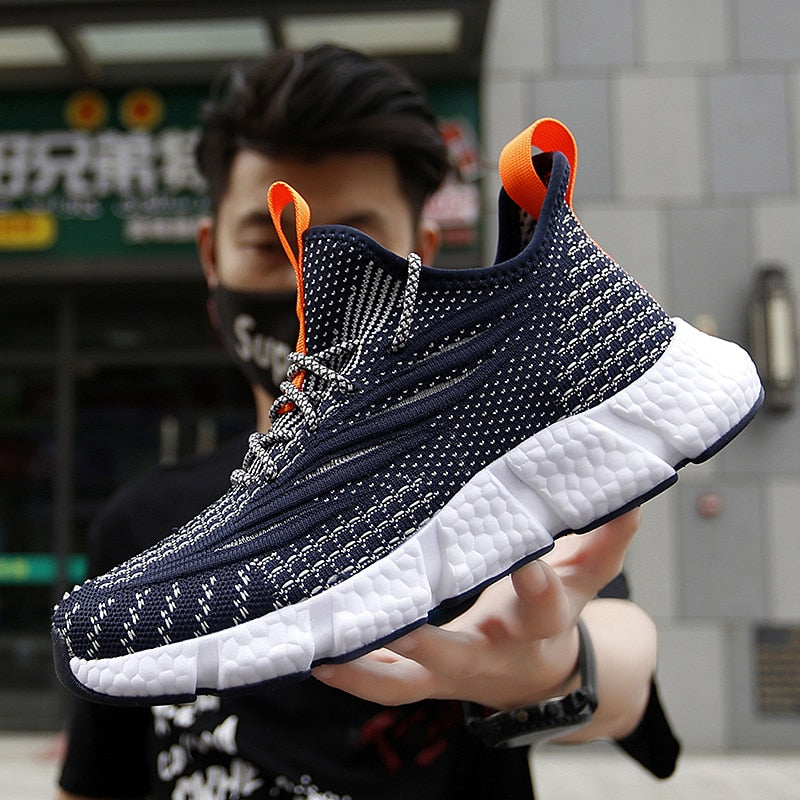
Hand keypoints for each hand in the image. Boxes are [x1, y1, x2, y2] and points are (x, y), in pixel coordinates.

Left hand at [312, 508, 643, 712]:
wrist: (539, 678)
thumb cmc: (555, 613)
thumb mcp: (587, 577)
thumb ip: (607, 535)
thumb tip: (632, 490)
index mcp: (538, 621)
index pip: (542, 599)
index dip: (535, 578)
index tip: (523, 554)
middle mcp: (494, 654)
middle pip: (458, 654)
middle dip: (425, 642)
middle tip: (392, 619)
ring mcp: (454, 673)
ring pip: (407, 683)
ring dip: (367, 669)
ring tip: (326, 648)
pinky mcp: (426, 680)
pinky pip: (385, 684)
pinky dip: (352, 674)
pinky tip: (317, 656)